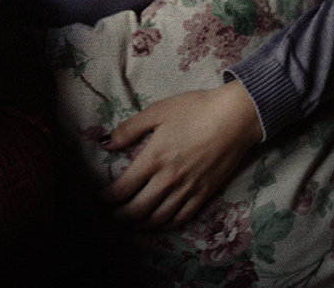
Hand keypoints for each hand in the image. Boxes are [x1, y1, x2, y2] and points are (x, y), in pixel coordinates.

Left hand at [99, 80, 262, 230]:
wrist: (235, 117)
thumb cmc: (196, 108)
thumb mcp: (158, 111)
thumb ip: (129, 129)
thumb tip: (105, 143)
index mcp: (154, 157)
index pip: (123, 188)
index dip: (107, 198)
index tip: (98, 198)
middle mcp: (169, 179)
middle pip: (137, 209)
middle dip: (119, 216)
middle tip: (109, 214)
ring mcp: (188, 189)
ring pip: (158, 218)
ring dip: (139, 225)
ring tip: (128, 223)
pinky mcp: (205, 194)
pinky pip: (181, 218)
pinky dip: (165, 225)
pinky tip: (157, 222)